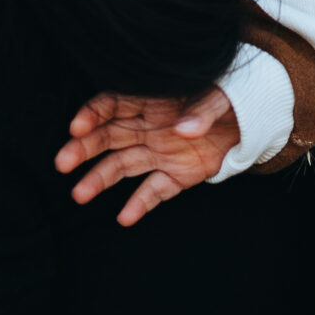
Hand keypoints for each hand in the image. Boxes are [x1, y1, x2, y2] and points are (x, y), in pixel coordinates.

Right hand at [53, 88, 241, 224]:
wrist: (252, 120)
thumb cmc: (230, 97)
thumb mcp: (221, 96)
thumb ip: (203, 110)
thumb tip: (185, 128)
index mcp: (153, 100)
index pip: (114, 104)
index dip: (94, 113)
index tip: (77, 126)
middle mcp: (149, 127)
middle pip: (108, 137)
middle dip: (84, 148)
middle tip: (62, 162)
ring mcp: (160, 152)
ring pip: (122, 166)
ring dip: (100, 179)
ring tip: (79, 195)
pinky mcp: (176, 175)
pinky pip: (154, 191)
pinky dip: (140, 204)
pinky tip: (125, 218)